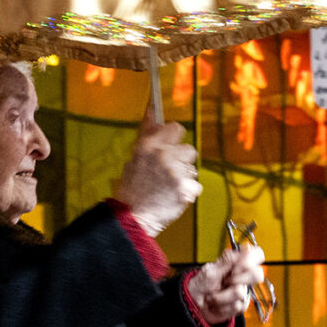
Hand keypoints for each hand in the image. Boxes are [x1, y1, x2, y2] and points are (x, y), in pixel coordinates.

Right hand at [111, 120, 199, 236]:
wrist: (132, 218)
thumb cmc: (131, 189)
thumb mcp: (134, 158)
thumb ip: (147, 135)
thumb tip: (152, 108)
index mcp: (149, 145)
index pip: (176, 128)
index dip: (175, 137)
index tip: (172, 144)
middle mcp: (164, 155)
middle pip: (189, 150)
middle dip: (181, 160)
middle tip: (168, 173)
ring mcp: (176, 172)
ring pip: (192, 169)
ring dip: (184, 177)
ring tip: (168, 187)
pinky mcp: (185, 189)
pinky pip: (195, 185)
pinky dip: (187, 192)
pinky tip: (173, 197)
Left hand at [188, 242, 265, 325]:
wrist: (195, 304)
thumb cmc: (202, 284)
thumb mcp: (211, 270)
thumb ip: (228, 260)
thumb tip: (244, 247)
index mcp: (237, 263)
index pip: (257, 254)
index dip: (251, 260)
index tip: (236, 267)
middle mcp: (243, 277)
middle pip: (257, 274)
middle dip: (238, 279)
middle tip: (225, 281)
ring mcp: (243, 291)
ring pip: (240, 292)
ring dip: (221, 295)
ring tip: (213, 295)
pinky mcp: (241, 306)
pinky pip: (236, 306)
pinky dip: (221, 306)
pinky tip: (217, 304)